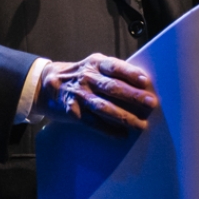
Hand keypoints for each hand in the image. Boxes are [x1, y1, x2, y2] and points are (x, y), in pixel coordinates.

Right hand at [35, 53, 157, 136]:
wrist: (48, 85)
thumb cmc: (79, 75)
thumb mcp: (94, 66)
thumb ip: (113, 72)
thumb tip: (140, 84)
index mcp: (96, 64)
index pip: (115, 67)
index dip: (130, 74)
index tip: (145, 81)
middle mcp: (87, 78)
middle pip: (113, 88)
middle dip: (133, 96)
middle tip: (150, 103)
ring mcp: (80, 95)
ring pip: (105, 107)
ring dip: (125, 117)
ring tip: (140, 124)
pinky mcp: (73, 112)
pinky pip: (94, 123)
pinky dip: (109, 130)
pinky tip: (122, 135)